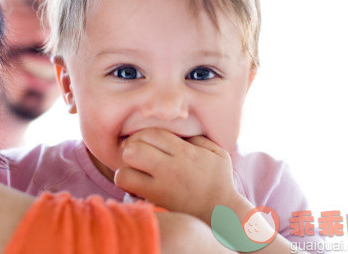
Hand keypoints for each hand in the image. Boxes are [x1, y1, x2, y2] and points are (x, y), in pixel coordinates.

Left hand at [114, 127, 238, 224]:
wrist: (223, 215)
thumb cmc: (220, 182)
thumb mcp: (218, 154)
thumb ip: (198, 138)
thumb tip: (179, 132)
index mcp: (185, 153)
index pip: (151, 134)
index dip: (142, 135)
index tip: (144, 143)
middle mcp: (171, 169)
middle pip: (132, 150)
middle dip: (129, 150)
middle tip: (135, 156)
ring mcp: (161, 188)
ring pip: (124, 173)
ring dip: (125, 171)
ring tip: (133, 173)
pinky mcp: (155, 205)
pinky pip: (129, 194)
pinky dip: (129, 190)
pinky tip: (136, 189)